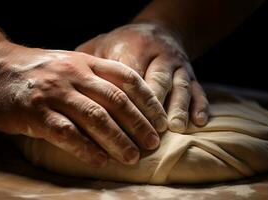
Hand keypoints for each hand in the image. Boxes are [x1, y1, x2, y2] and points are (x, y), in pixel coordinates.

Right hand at [0, 40, 166, 166]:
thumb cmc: (41, 70)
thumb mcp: (72, 64)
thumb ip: (97, 77)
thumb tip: (130, 101)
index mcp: (86, 62)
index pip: (127, 78)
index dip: (148, 100)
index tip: (161, 119)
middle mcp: (74, 75)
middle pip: (116, 100)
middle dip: (139, 124)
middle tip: (153, 143)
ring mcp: (55, 93)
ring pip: (95, 118)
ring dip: (118, 140)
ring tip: (133, 157)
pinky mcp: (35, 113)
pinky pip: (67, 134)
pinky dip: (87, 149)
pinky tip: (101, 161)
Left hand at [76, 22, 208, 131]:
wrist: (158, 30)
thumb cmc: (124, 43)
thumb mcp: (103, 44)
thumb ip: (88, 62)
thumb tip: (67, 84)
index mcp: (134, 46)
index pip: (129, 75)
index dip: (126, 99)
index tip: (120, 120)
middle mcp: (159, 55)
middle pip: (157, 81)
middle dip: (153, 107)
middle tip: (150, 131)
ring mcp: (178, 65)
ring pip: (180, 86)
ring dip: (178, 107)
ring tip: (174, 128)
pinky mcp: (191, 73)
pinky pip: (198, 89)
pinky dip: (200, 106)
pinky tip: (198, 122)